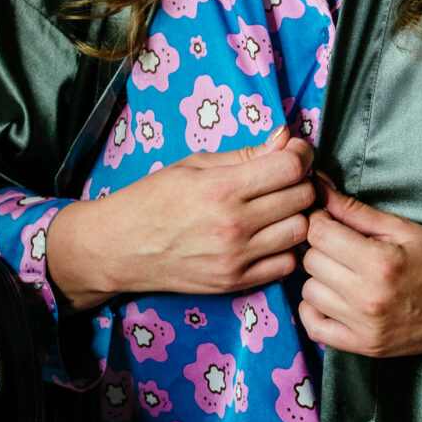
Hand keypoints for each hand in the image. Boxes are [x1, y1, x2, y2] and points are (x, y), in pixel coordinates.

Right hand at [47, 125, 315, 311]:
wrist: (119, 247)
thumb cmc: (154, 198)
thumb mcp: (195, 164)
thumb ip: (246, 154)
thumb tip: (286, 139)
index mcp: (222, 188)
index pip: (291, 167)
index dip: (300, 154)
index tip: (293, 152)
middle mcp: (234, 225)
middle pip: (302, 198)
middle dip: (301, 182)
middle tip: (286, 179)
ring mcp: (237, 258)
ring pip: (300, 231)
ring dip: (297, 215)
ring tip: (280, 207)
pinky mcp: (236, 282)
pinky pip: (287, 265)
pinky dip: (286, 248)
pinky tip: (270, 235)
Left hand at [300, 177, 421, 356]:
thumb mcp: (403, 228)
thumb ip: (356, 211)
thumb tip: (318, 188)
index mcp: (380, 262)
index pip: (319, 233)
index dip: (320, 220)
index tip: (330, 219)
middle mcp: (368, 298)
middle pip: (311, 261)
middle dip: (322, 247)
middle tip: (341, 244)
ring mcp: (366, 327)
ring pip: (309, 292)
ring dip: (320, 277)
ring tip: (343, 271)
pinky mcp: (366, 347)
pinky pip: (315, 328)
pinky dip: (316, 310)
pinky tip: (334, 297)